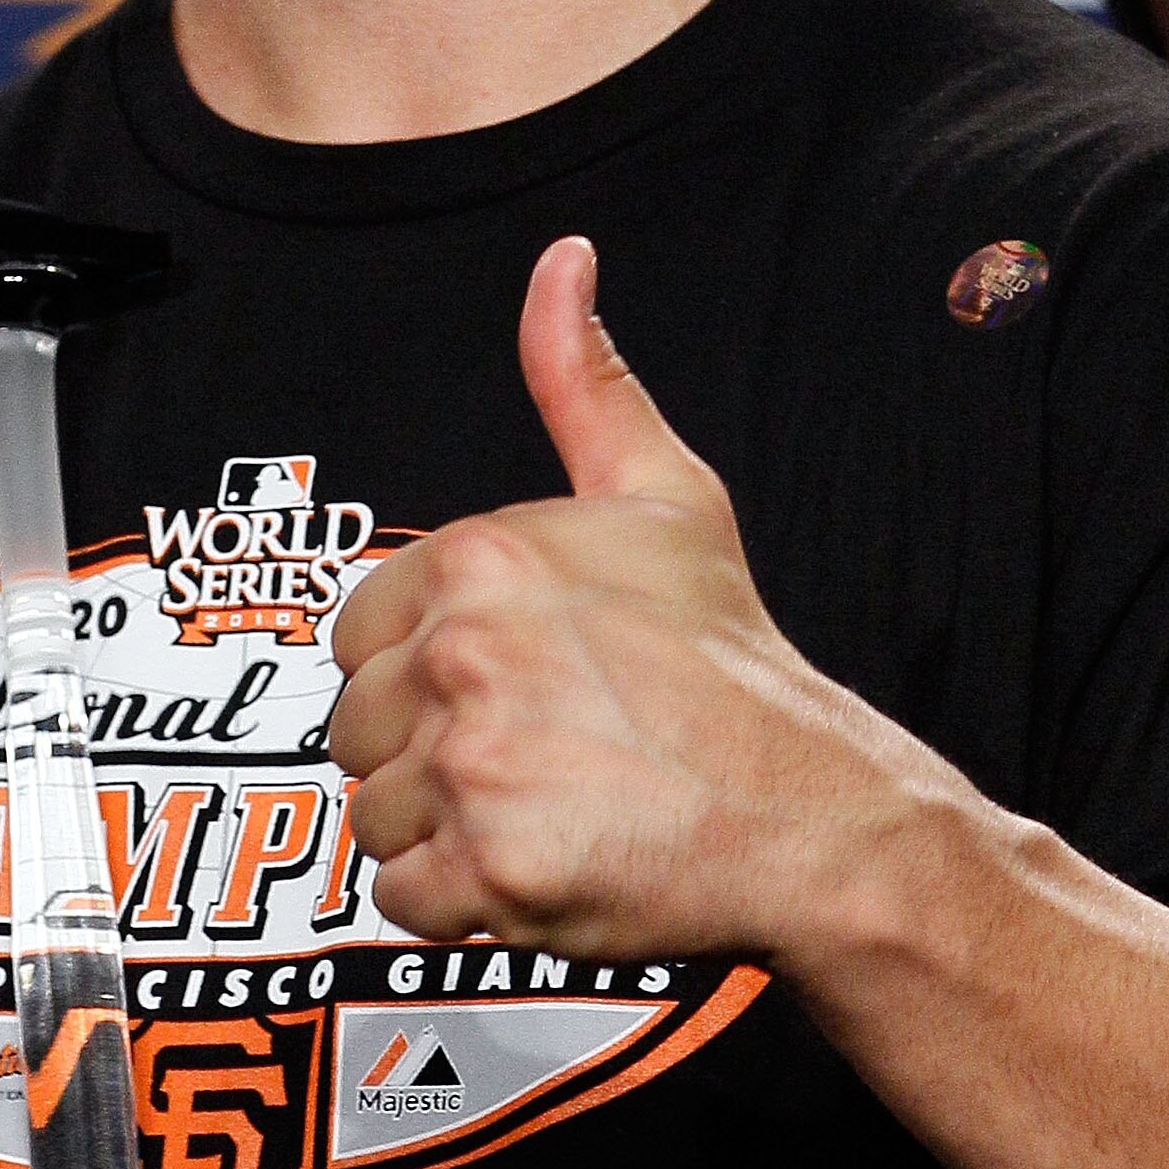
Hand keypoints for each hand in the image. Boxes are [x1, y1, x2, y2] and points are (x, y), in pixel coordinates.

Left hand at [329, 235, 938, 959]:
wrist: (810, 808)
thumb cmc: (732, 665)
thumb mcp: (666, 495)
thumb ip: (584, 382)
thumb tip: (562, 263)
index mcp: (479, 558)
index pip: (360, 635)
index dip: (425, 673)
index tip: (513, 689)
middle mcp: (462, 654)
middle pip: (357, 730)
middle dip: (431, 756)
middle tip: (542, 756)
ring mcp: (471, 766)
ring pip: (375, 818)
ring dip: (446, 832)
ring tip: (550, 808)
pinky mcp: (487, 870)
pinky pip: (402, 902)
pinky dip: (463, 904)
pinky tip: (542, 866)